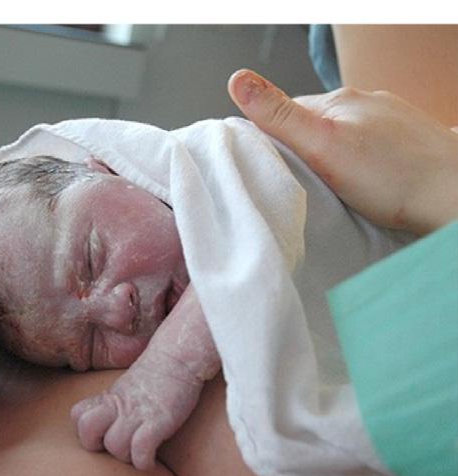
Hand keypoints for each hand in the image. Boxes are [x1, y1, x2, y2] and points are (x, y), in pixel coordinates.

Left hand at [70, 285, 220, 469]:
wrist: (179, 357)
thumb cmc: (156, 377)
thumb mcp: (126, 388)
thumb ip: (112, 405)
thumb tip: (107, 425)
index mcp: (108, 398)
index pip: (77, 417)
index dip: (87, 431)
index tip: (104, 434)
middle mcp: (118, 406)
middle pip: (88, 433)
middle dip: (101, 447)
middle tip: (120, 445)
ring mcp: (137, 413)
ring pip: (114, 446)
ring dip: (127, 457)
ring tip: (140, 452)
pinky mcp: (158, 421)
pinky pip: (140, 451)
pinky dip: (144, 462)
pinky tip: (152, 459)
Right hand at [227, 69, 457, 234]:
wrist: (454, 196)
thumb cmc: (393, 179)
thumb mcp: (321, 146)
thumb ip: (279, 115)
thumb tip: (238, 79)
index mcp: (339, 100)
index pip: (286, 112)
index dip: (271, 139)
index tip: (267, 166)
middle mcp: (366, 103)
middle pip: (315, 124)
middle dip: (303, 149)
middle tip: (299, 181)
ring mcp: (391, 120)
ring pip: (344, 136)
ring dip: (333, 156)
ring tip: (332, 186)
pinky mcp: (408, 141)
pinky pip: (370, 148)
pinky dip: (361, 163)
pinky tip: (365, 182)